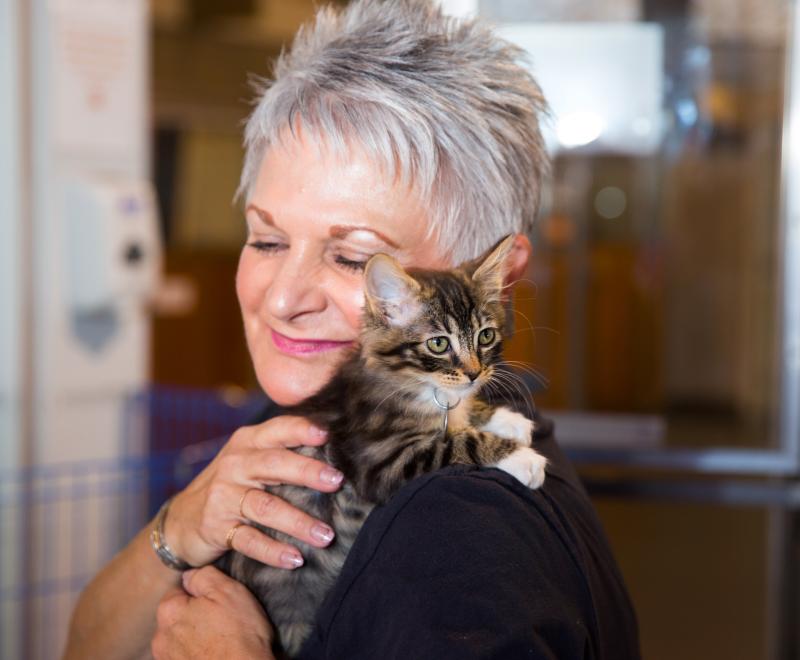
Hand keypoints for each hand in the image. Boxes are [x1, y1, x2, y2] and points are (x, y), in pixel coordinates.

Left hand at [152, 566, 273, 659]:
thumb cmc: (239, 635)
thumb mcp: (228, 591)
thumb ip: (204, 576)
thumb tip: (191, 574)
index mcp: (170, 610)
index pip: (178, 590)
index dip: (200, 593)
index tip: (217, 600)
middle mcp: (161, 637)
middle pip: (177, 616)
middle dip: (194, 615)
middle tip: (221, 620)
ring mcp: (167, 659)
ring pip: (180, 638)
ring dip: (195, 637)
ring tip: (220, 640)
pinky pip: (185, 656)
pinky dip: (197, 654)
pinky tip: (215, 653)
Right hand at [163, 415, 343, 567]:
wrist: (180, 522)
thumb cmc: (230, 485)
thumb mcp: (249, 460)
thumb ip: (282, 451)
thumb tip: (336, 450)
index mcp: (248, 442)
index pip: (277, 430)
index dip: (301, 430)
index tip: (327, 434)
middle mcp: (235, 464)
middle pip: (274, 464)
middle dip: (307, 472)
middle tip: (337, 482)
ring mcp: (224, 496)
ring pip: (266, 507)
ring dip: (298, 522)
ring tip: (326, 535)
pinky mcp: (216, 527)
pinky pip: (249, 540)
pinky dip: (273, 551)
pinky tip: (295, 559)